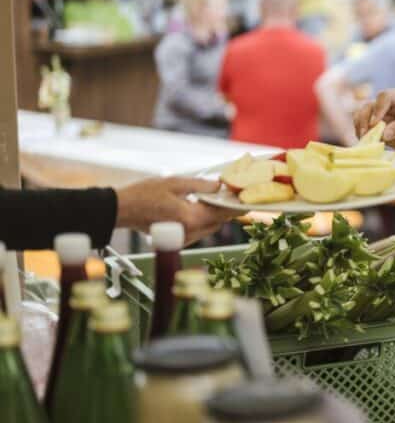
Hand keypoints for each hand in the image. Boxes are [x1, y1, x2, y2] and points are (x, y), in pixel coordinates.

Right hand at [115, 177, 238, 244]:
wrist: (121, 210)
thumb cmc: (144, 195)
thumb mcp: (175, 183)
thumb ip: (200, 185)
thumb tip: (218, 185)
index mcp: (191, 219)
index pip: (222, 214)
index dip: (236, 207)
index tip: (245, 200)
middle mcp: (189, 232)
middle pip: (218, 222)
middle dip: (225, 210)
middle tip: (230, 196)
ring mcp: (183, 238)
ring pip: (208, 228)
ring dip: (214, 215)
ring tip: (217, 199)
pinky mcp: (177, 239)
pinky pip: (198, 230)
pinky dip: (203, 220)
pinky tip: (201, 207)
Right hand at [353, 89, 394, 157]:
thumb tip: (382, 134)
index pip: (384, 97)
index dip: (378, 108)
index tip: (376, 123)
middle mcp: (388, 105)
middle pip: (369, 106)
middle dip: (364, 119)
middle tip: (365, 134)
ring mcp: (382, 118)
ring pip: (362, 117)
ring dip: (360, 127)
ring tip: (363, 139)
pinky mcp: (379, 131)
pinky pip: (365, 130)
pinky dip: (362, 136)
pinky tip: (365, 143)